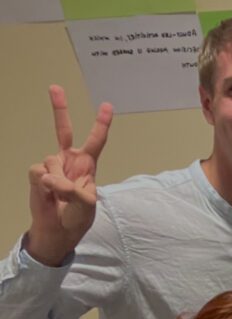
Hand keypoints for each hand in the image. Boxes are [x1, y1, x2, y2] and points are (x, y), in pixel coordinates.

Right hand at [25, 85, 112, 266]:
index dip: (101, 124)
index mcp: (87, 166)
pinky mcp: (38, 174)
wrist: (58, 230)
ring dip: (58, 181)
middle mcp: (69, 161)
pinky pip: (40, 173)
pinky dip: (46, 185)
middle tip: (55, 87)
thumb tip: (51, 177)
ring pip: (52, 161)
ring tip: (61, 196)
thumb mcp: (86, 205)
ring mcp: (52, 167)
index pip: (96, 141)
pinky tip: (49, 195)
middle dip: (59, 109)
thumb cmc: (77, 217)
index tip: (106, 106)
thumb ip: (72, 190)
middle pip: (63, 130)